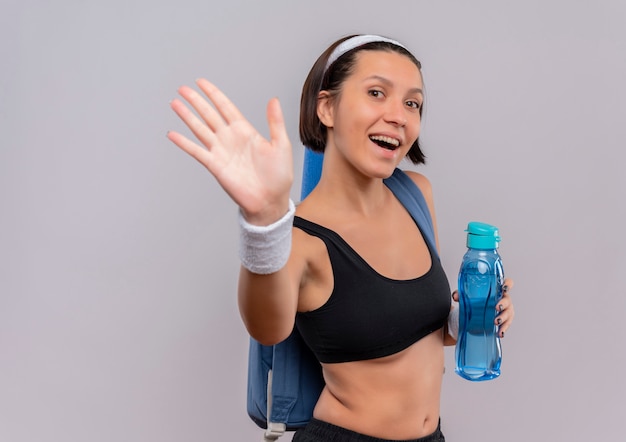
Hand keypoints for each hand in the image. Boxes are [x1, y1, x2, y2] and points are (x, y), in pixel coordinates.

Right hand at [167, 79, 293, 224]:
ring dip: (187, 116)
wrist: (270, 201)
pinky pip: (196, 151)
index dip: (213, 94)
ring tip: (174, 103)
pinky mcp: (215, 166)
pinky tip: (173, 134)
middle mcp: (230, 138)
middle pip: (209, 114)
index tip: (201, 82)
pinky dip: (184, 143)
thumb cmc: (278, 176)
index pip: (225, 107)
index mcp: (245, 131)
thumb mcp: (281, 145)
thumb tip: (274, 99)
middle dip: (195, 101)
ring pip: (200, 129)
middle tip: (182, 89)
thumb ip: (275, 122)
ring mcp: (221, 151)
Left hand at [452, 277, 514, 338]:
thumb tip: (455, 296)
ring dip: (503, 318)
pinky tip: (500, 333)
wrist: (476, 314)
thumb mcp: (468, 296)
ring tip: (495, 322)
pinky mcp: (505, 321)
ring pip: (508, 313)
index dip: (508, 284)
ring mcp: (505, 310)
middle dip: (503, 304)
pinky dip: (503, 329)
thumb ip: (461, 294)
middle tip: (496, 307)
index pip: (507, 283)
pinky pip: (506, 325)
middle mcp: (503, 299)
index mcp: (497, 290)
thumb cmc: (477, 301)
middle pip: (507, 300)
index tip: (504, 288)